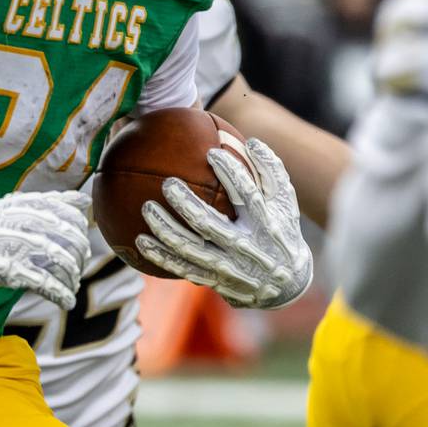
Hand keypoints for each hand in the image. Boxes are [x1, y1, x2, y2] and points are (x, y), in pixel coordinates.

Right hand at [0, 191, 91, 308]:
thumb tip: (84, 200)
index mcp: (24, 204)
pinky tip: (67, 300)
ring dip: (72, 275)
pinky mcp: (9, 270)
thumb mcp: (13, 206)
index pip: (66, 212)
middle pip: (66, 236)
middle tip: (80, 265)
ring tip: (73, 285)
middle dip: (79, 254)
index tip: (81, 240)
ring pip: (58, 259)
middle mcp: (22, 221)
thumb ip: (49, 203)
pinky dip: (60, 292)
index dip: (79, 228)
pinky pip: (43, 281)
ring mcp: (15, 245)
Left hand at [136, 137, 312, 308]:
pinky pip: (182, 268)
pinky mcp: (214, 280)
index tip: (211, 153)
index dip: (230, 173)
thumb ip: (272, 171)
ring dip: (165, 229)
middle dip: (186, 204)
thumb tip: (253, 142)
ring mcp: (228, 267)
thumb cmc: (282, 231)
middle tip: (167, 183)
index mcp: (264, 224)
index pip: (247, 195)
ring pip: (190, 248)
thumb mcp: (286, 203)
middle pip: (210, 224)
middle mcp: (244, 247)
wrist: (286, 285)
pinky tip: (141, 240)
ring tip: (146, 208)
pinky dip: (161, 255)